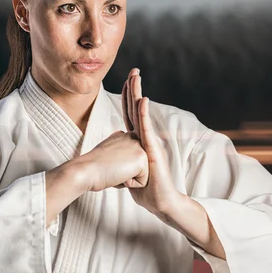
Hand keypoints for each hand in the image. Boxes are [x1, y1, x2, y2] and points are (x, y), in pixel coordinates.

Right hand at [77, 130, 148, 191]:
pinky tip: (118, 174)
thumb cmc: (93, 167)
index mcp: (125, 135)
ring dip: (127, 179)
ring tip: (114, 170)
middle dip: (126, 172)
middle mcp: (133, 138)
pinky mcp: (142, 159)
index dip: (119, 167)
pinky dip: (130, 184)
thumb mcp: (108, 153)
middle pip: (138, 167)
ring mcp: (139, 147)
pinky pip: (142, 182)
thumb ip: (119, 152)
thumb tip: (124, 160)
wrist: (86, 170)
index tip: (107, 162)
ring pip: (141, 174)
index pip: (131, 160)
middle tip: (110, 167)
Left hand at [122, 68, 181, 214]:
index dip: (127, 97)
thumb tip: (110, 158)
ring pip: (141, 114)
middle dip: (134, 88)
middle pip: (136, 109)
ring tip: (136, 76)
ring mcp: (149, 142)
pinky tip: (142, 100)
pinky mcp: (153, 150)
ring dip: (137, 94)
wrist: (161, 203)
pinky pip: (146, 129)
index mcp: (137, 141)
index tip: (125, 80)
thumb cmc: (146, 190)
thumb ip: (120, 161)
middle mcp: (144, 138)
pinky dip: (144, 114)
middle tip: (134, 69)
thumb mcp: (127, 172)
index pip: (130, 114)